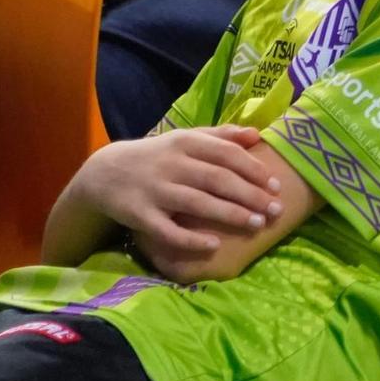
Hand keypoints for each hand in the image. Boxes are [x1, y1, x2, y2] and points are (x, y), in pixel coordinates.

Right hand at [76, 126, 284, 253]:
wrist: (103, 173)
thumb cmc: (157, 156)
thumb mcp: (186, 138)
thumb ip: (221, 136)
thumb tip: (257, 134)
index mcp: (186, 143)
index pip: (227, 154)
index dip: (254, 170)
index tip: (276, 186)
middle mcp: (172, 165)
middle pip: (218, 179)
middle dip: (250, 195)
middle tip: (276, 210)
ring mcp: (155, 190)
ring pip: (198, 203)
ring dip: (231, 214)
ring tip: (257, 224)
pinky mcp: (139, 215)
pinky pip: (167, 230)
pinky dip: (191, 239)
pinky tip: (215, 246)